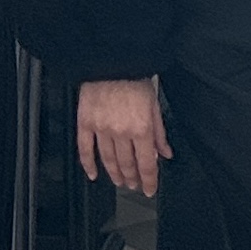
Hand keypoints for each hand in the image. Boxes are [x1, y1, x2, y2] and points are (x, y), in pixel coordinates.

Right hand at [76, 76, 169, 196]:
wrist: (112, 60)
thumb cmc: (135, 77)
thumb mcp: (154, 104)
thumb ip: (159, 132)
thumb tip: (165, 152)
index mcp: (141, 127)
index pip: (147, 163)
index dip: (149, 181)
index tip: (149, 189)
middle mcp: (121, 131)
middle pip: (127, 164)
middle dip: (132, 178)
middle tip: (134, 185)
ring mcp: (101, 128)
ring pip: (108, 160)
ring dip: (115, 174)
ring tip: (119, 181)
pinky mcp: (85, 122)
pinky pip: (85, 149)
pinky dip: (88, 164)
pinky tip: (93, 174)